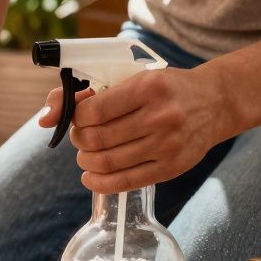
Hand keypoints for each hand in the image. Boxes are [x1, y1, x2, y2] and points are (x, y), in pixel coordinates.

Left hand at [38, 67, 233, 192]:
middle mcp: (160, 116)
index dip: (75, 118)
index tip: (79, 117)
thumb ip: (87, 93)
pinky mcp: (171, 167)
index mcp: (148, 87)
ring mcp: (168, 144)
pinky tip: (91, 175)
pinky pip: (124, 182)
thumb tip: (45, 116)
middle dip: (79, 140)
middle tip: (83, 137)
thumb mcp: (132, 78)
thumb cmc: (165, 88)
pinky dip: (98, 182)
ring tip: (87, 154)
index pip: (92, 112)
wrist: (216, 102)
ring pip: (106, 163)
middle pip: (96, 140)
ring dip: (85, 161)